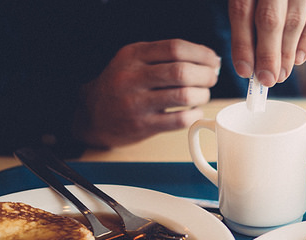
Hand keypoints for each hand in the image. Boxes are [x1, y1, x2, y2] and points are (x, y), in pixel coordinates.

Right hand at [73, 39, 220, 148]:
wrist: (93, 115)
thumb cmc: (122, 86)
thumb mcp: (134, 61)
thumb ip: (165, 57)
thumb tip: (209, 60)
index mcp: (133, 55)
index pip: (175, 48)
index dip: (201, 53)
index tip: (213, 60)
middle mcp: (132, 77)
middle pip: (181, 71)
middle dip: (205, 75)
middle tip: (211, 79)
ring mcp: (136, 103)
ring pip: (183, 96)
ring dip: (202, 95)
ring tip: (203, 95)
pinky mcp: (142, 126)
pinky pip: (178, 120)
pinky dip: (194, 115)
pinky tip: (195, 112)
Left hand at [228, 0, 305, 86]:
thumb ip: (245, 6)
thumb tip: (245, 51)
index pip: (241, 11)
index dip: (242, 44)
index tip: (244, 70)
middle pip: (269, 20)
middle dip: (268, 55)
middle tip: (267, 80)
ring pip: (295, 21)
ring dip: (288, 53)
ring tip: (282, 74)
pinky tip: (300, 58)